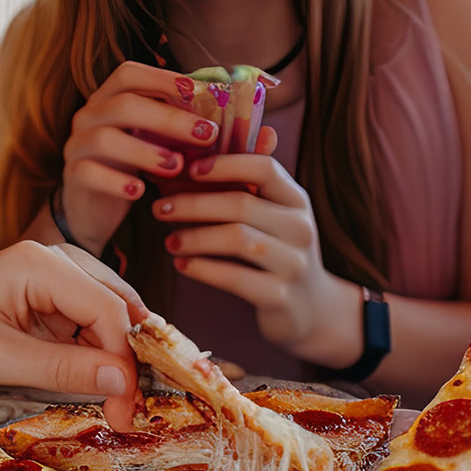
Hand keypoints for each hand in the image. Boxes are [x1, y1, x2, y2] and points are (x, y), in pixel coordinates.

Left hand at [0, 241, 146, 428]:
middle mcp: (52, 263)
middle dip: (129, 359)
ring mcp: (51, 282)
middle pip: (116, 307)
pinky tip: (103, 387)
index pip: (106, 309)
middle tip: (130, 412)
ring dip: (118, 359)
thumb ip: (62, 369)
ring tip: (121, 405)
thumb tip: (123, 382)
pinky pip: (88, 327)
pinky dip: (99, 357)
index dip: (125, 361)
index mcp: (39, 264)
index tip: (126, 411)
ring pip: (108, 317)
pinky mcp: (46, 305)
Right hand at [57, 61, 220, 252]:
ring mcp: (77, 145)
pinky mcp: (72, 176)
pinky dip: (117, 182)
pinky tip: (140, 192)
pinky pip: (89, 173)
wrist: (92, 210)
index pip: (128, 74)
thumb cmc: (132, 170)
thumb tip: (243, 122)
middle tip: (205, 134)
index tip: (201, 92)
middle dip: (168, 119)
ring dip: (145, 151)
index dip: (163, 79)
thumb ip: (185, 130)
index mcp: (109, 99)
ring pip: (105, 139)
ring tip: (177, 167)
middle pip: (124, 105)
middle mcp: (88, 116)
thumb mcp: (157, 145)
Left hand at [154, 152, 362, 368]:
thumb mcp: (268, 218)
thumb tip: (182, 162)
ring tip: (169, 241)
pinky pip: (235, 278)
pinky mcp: (280, 296)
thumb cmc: (276, 253)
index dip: (225, 164)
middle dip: (194, 204)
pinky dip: (203, 269)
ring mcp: (294, 263)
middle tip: (160, 208)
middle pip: (242, 204)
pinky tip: (182, 265)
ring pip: (238, 239)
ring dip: (196, 237)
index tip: (189, 168)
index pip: (265, 168)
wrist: (310, 309)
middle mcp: (300, 227)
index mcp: (296, 200)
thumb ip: (237, 189)